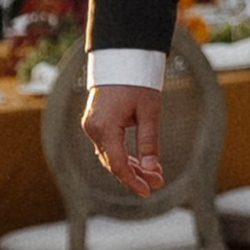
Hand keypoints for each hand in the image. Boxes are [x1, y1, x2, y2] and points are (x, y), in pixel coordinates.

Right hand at [82, 81, 164, 196]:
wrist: (122, 58)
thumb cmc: (137, 81)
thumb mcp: (149, 112)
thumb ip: (149, 142)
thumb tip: (152, 170)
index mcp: (105, 127)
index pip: (119, 164)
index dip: (133, 181)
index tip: (150, 191)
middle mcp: (93, 128)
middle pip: (113, 162)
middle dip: (136, 174)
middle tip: (158, 181)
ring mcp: (91, 125)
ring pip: (110, 155)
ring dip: (130, 166)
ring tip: (153, 172)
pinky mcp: (94, 122)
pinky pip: (107, 146)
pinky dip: (123, 154)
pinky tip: (139, 162)